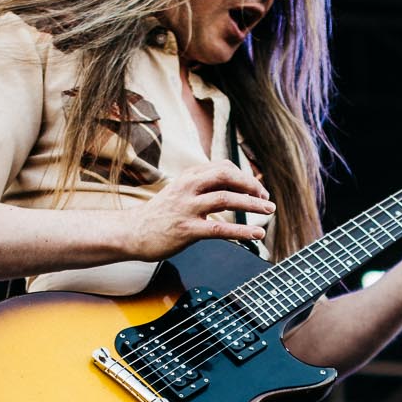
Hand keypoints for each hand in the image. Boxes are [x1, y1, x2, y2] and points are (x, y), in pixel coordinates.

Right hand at [121, 160, 274, 261]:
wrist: (132, 233)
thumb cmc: (160, 215)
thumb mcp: (180, 192)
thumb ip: (203, 187)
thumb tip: (233, 188)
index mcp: (188, 176)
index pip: (223, 167)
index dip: (244, 176)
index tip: (258, 189)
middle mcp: (188, 187)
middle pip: (226, 175)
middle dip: (251, 185)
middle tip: (266, 197)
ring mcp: (187, 208)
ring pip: (226, 199)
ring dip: (252, 204)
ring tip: (269, 211)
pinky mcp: (187, 230)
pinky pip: (220, 229)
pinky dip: (242, 231)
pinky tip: (257, 234)